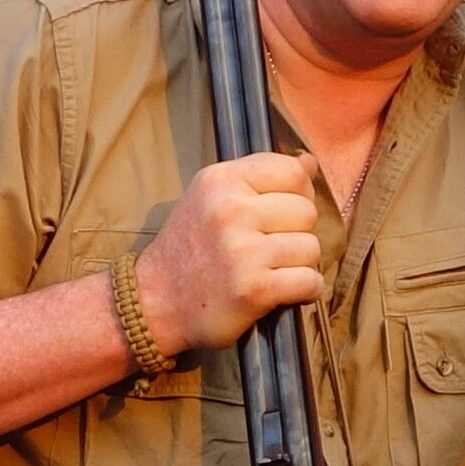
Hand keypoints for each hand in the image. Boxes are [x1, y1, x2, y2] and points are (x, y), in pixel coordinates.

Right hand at [130, 152, 330, 353]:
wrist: (153, 302)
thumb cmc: (188, 249)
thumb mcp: (211, 198)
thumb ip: (258, 178)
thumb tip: (310, 162)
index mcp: (221, 181)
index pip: (293, 172)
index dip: (299, 194)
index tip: (282, 214)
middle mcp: (231, 211)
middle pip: (306, 212)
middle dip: (297, 232)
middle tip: (271, 247)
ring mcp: (243, 251)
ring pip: (311, 248)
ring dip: (300, 264)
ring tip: (273, 270)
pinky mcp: (254, 289)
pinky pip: (310, 282)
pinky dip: (306, 290)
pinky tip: (283, 291)